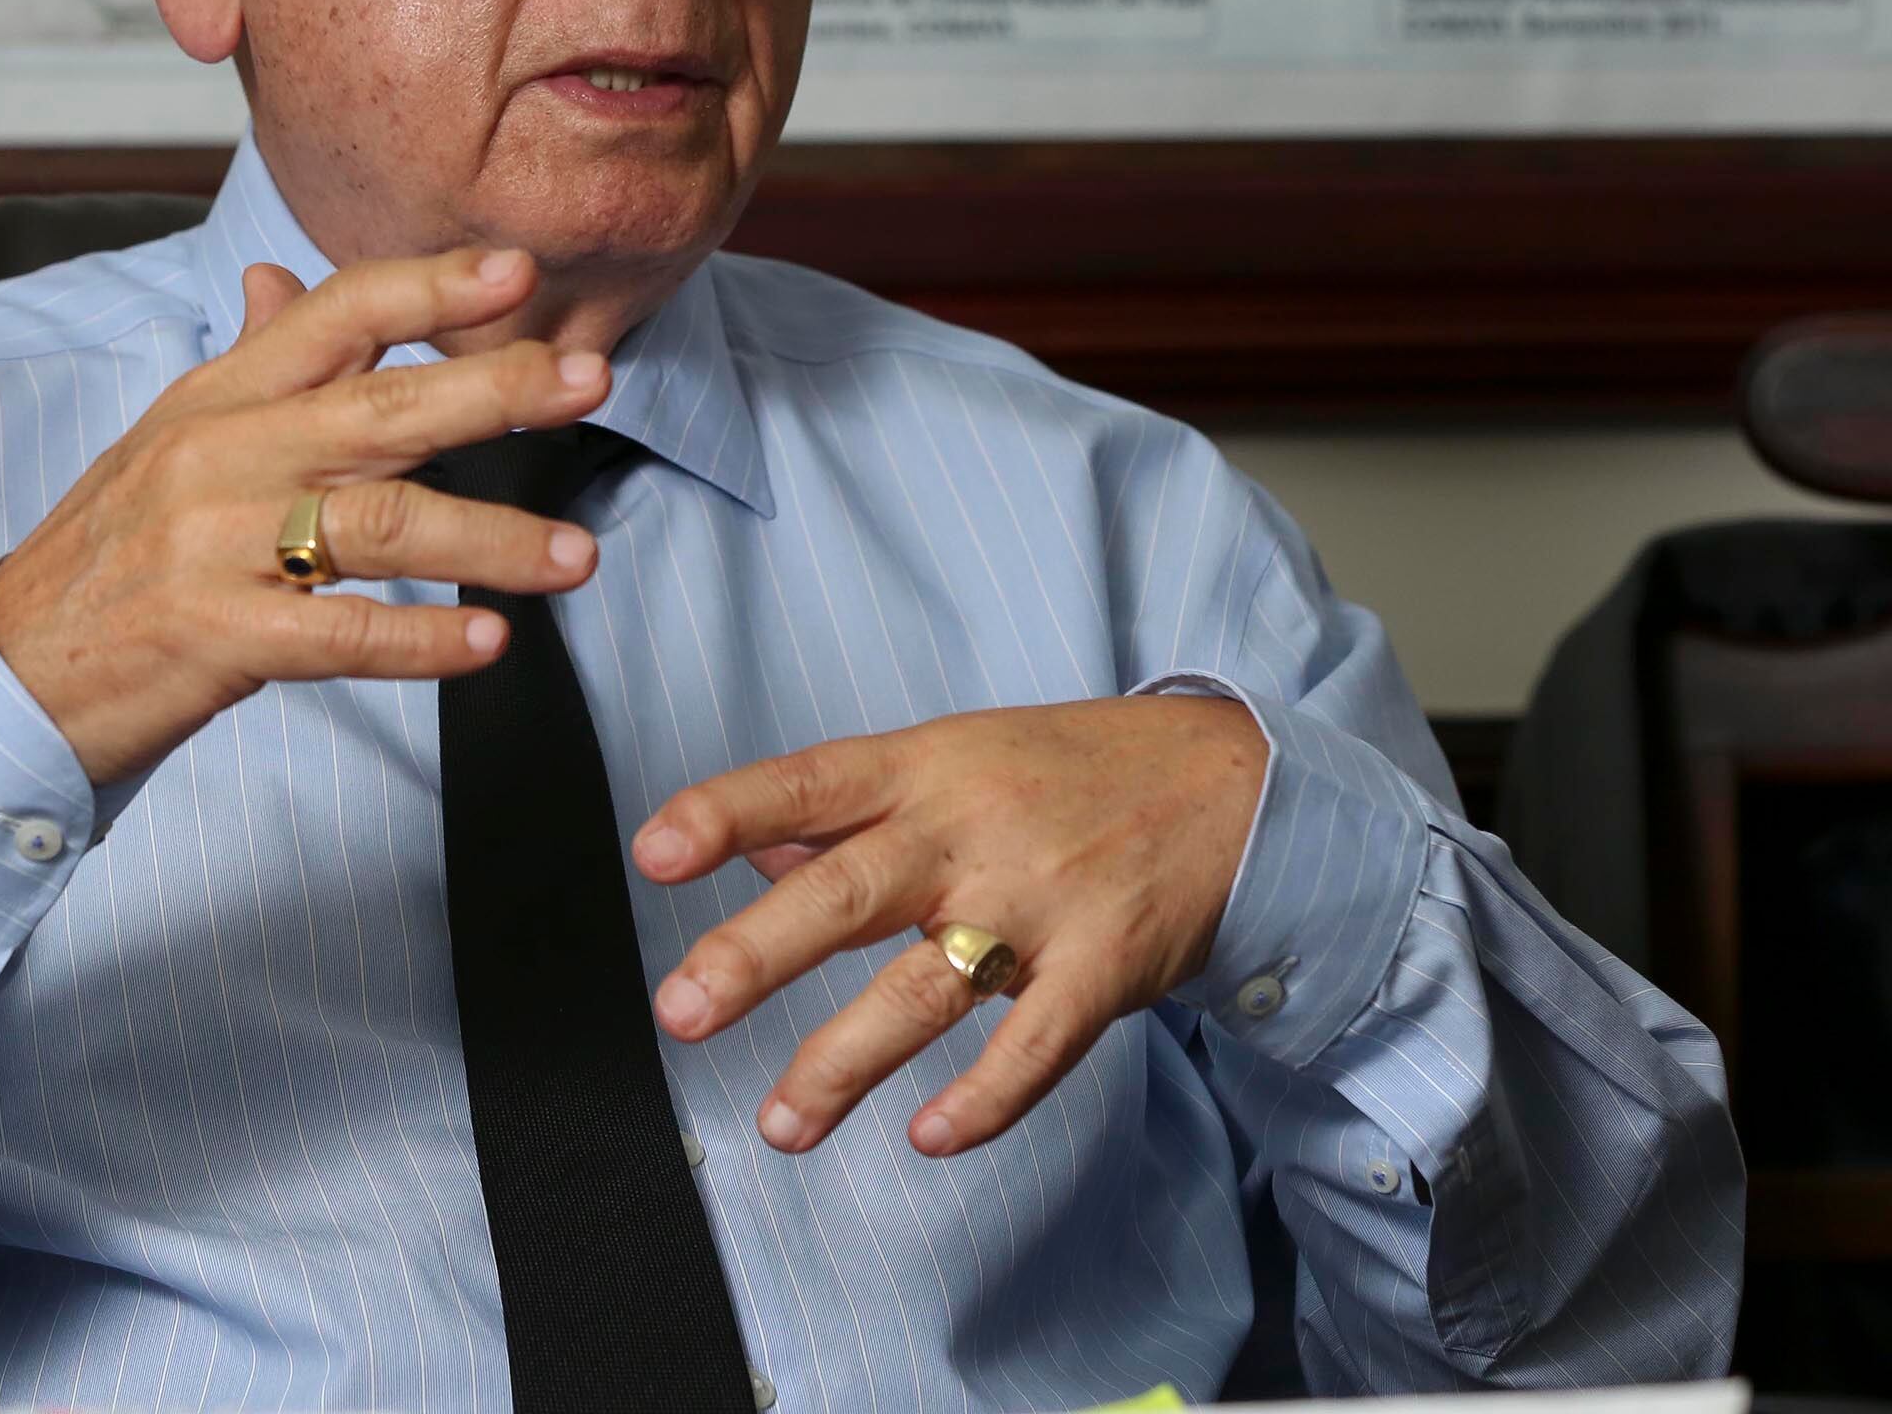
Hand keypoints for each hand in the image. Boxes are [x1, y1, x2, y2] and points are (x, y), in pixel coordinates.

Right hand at [0, 248, 610, 784]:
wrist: (8, 675)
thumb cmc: (109, 556)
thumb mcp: (168, 441)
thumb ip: (246, 363)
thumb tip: (280, 275)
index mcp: (216, 397)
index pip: (333, 313)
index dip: (428, 287)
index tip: (519, 271)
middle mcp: (218, 455)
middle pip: (379, 407)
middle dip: (495, 389)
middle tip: (589, 382)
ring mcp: (212, 547)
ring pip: (377, 523)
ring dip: (490, 538)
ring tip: (578, 556)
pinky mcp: (211, 638)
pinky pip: (336, 635)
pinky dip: (418, 641)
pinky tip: (487, 641)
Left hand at [631, 696, 1269, 1157]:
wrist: (1237, 782)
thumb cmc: (1078, 770)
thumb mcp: (960, 756)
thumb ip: (856, 807)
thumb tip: (755, 847)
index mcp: (928, 768)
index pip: (810, 783)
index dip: (728, 815)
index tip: (654, 852)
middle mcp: (974, 831)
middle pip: (849, 889)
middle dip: (758, 954)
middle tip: (681, 1010)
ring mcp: (1040, 902)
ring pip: (925, 986)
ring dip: (844, 1061)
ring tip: (781, 1125)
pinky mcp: (1103, 966)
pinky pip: (1036, 1044)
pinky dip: (985, 1098)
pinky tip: (929, 1136)